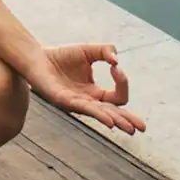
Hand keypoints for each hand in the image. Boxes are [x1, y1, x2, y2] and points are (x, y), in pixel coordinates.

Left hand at [26, 43, 146, 134]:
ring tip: (130, 128)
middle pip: (113, 114)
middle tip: (142, 127)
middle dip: (128, 120)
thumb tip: (116, 61)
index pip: (117, 97)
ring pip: (101, 115)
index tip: (115, 66)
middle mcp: (88, 102)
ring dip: (116, 121)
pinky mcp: (64, 101)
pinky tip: (109, 120)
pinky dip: (99, 114)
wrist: (37, 56)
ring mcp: (77, 104)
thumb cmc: (62, 57)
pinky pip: (84, 110)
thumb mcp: (89, 51)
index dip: (122, 82)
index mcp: (95, 93)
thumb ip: (105, 51)